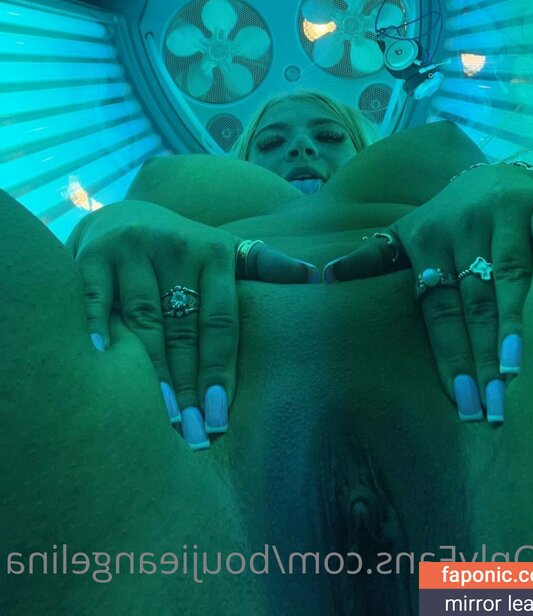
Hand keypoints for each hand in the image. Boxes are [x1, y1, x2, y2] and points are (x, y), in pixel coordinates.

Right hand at [73, 200, 317, 446]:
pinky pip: (95, 300)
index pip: (220, 322)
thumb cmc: (184, 250)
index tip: (220, 418)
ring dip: (150, 374)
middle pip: (182, 329)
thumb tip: (317, 277)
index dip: (221, 371)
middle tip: (192, 436)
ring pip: (143, 321)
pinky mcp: (94, 257)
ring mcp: (132, 250)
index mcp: (212, 252)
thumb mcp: (227, 252)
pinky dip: (96, 330)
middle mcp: (174, 246)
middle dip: (188, 386)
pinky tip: (102, 365)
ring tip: (160, 420)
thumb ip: (265, 265)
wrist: (123, 217)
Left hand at [323, 166, 532, 422]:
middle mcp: (462, 230)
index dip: (450, 355)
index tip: (460, 402)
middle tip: (493, 407)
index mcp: (429, 243)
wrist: (491, 173)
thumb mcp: (405, 234)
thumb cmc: (446, 217)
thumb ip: (372, 258)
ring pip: (509, 276)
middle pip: (474, 304)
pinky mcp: (532, 204)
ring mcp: (499, 217)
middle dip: (482, 358)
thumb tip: (324, 276)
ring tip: (517, 372)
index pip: (439, 311)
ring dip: (513, 324)